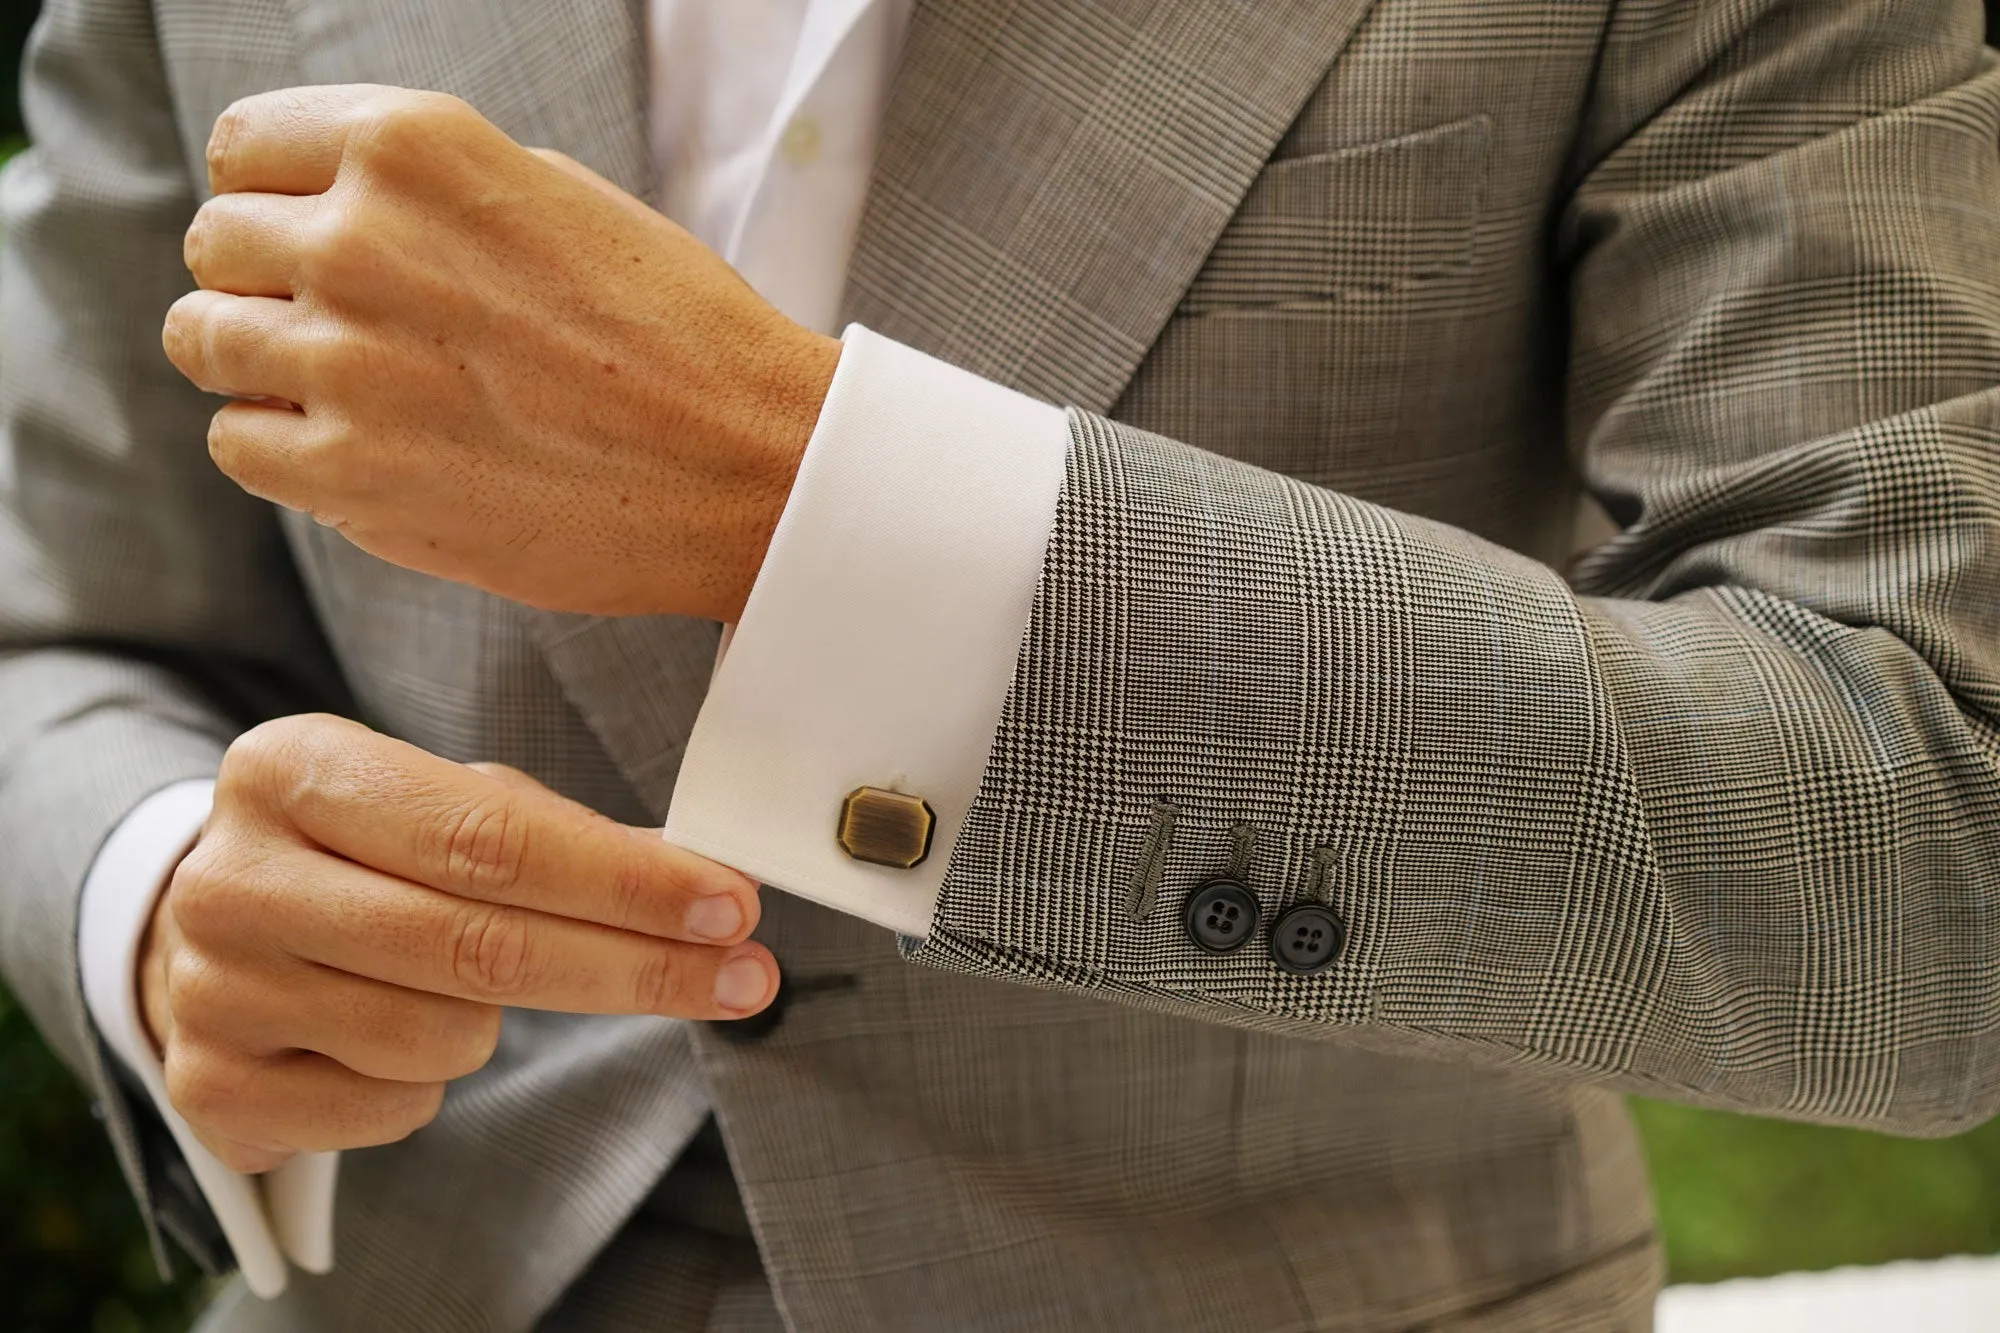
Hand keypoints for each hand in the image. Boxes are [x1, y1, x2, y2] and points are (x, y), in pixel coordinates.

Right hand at [137, 713, 773, 1172]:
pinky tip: (390, 1035)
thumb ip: (565, 836)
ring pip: (444, 1036)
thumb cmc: (361, 856)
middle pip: (480, 944)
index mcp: (293, 770)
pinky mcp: (213, 1092)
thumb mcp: (438, 806)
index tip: (732, 906)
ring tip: (462, 984)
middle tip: (746, 977)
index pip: (489, 836)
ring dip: (498, 1023)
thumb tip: (713, 883)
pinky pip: (396, 1106)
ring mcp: (213, 991)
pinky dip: (426, 1082)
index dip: (625, 881)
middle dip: (636, 966)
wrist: (200, 930)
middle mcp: (235, 878)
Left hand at [161, 84, 841, 621]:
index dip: (275, 200)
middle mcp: (360, 240)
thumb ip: (428, 194)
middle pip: (217, 246)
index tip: (313, 242)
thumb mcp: (556, 197)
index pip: (244, 151)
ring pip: (204, 342)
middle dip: (266, 283)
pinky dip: (280, 447)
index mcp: (413, 147)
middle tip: (347, 329)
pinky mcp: (351, 474)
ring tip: (350, 392)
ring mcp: (347, 361)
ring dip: (260, 364)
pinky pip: (237, 442)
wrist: (751, 464)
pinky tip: (361, 449)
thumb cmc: (676, 331)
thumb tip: (329, 212)